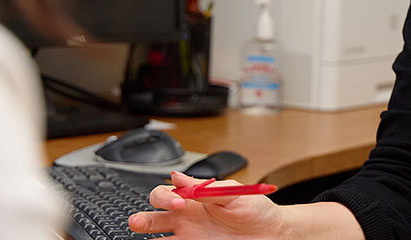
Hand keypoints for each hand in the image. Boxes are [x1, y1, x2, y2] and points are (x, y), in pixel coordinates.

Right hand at [128, 171, 286, 239]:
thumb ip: (206, 188)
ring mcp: (191, 238)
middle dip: (143, 219)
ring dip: (147, 237)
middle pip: (156, 218)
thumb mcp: (233, 193)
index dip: (166, 198)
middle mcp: (189, 220)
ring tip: (138, 237)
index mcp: (195, 200)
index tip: (179, 205)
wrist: (273, 232)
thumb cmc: (256, 209)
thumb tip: (178, 177)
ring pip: (159, 239)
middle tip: (137, 222)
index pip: (167, 195)